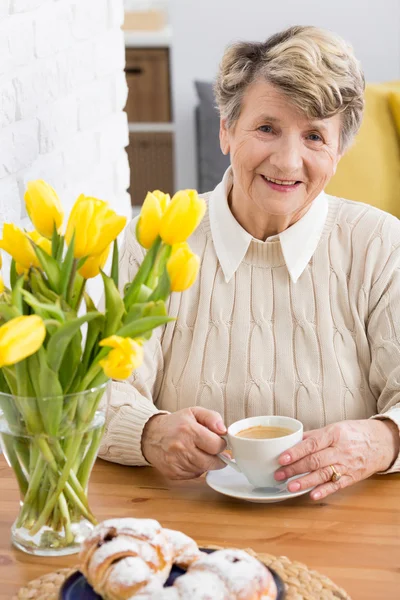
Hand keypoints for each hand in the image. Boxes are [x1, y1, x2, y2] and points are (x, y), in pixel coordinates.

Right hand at [141, 407, 226, 479]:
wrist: (150, 435)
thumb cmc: (174, 423)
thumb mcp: (194, 412)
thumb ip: (212, 417)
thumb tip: (224, 431)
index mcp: (189, 430)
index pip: (216, 446)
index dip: (222, 445)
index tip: (219, 442)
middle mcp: (181, 447)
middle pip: (211, 462)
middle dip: (217, 458)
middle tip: (214, 451)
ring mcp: (176, 462)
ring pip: (203, 470)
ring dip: (206, 463)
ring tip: (200, 452)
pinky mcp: (173, 473)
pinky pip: (193, 476)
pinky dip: (196, 469)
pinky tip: (190, 459)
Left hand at [274, 419, 398, 500]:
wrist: (381, 443)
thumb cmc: (355, 433)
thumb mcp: (335, 428)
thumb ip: (314, 435)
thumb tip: (292, 439)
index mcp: (334, 434)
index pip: (312, 444)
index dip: (296, 452)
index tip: (282, 458)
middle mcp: (340, 450)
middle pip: (315, 461)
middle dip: (295, 468)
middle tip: (279, 474)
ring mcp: (346, 465)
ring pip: (323, 474)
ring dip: (305, 482)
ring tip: (290, 486)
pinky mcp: (352, 477)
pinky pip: (337, 485)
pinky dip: (324, 491)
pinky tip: (312, 495)